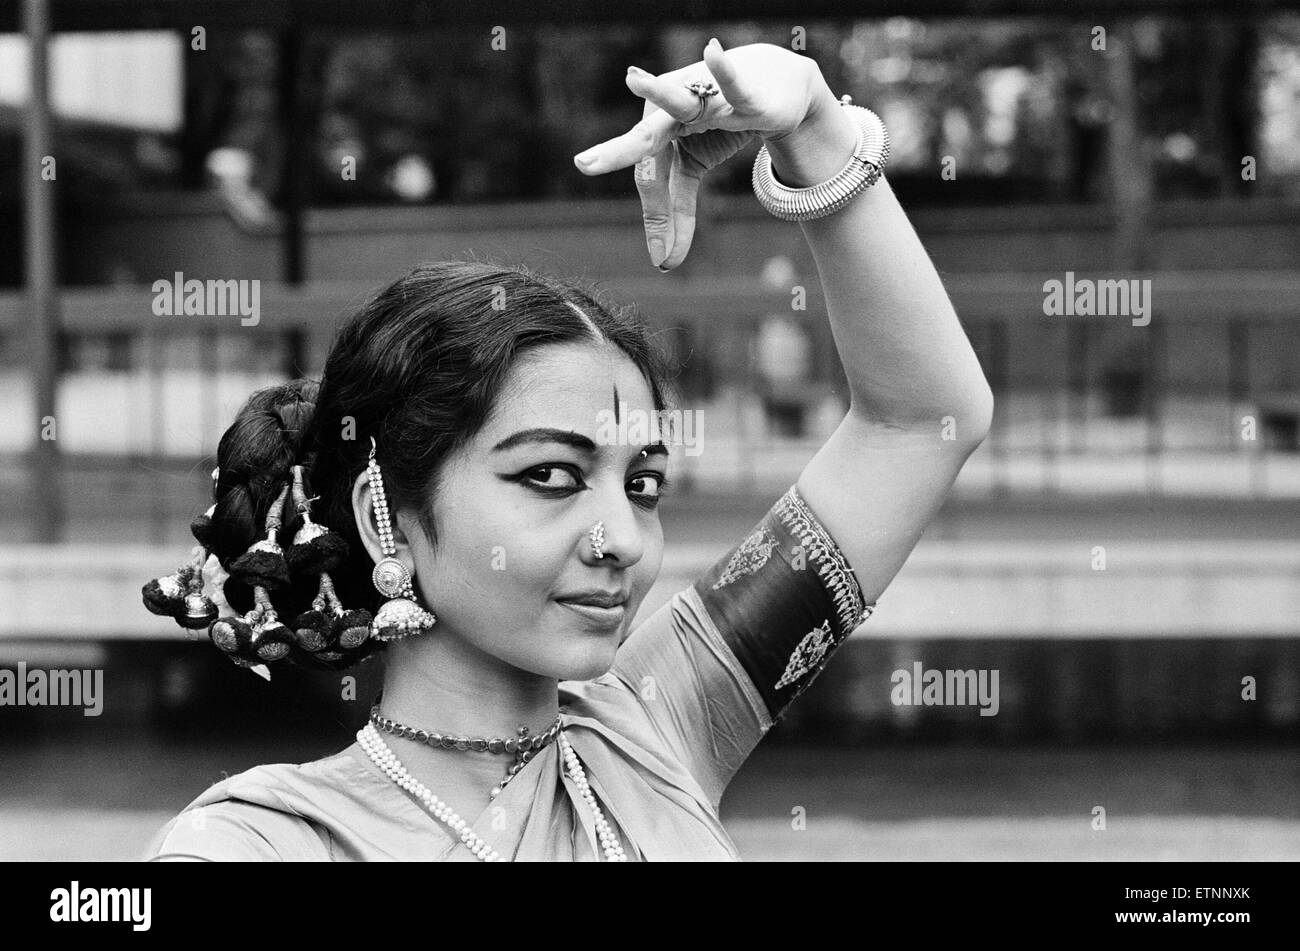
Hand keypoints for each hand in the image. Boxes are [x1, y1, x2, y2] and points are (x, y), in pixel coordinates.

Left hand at [573, 39, 832, 270]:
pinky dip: (722, 68)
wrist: (761, 89)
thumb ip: (675, 216)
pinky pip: (728, 79)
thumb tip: (664, 264)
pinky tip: (712, 50)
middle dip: (618, 151)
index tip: (664, 262)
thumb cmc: (716, 127)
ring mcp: (697, 97)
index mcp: (655, 138)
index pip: (653, 183)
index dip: (659, 222)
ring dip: (656, 92)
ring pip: (675, 101)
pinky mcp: (732, 89)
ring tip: (634, 80)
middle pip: (646, 141)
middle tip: (585, 164)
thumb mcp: (692, 172)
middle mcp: (668, 115)